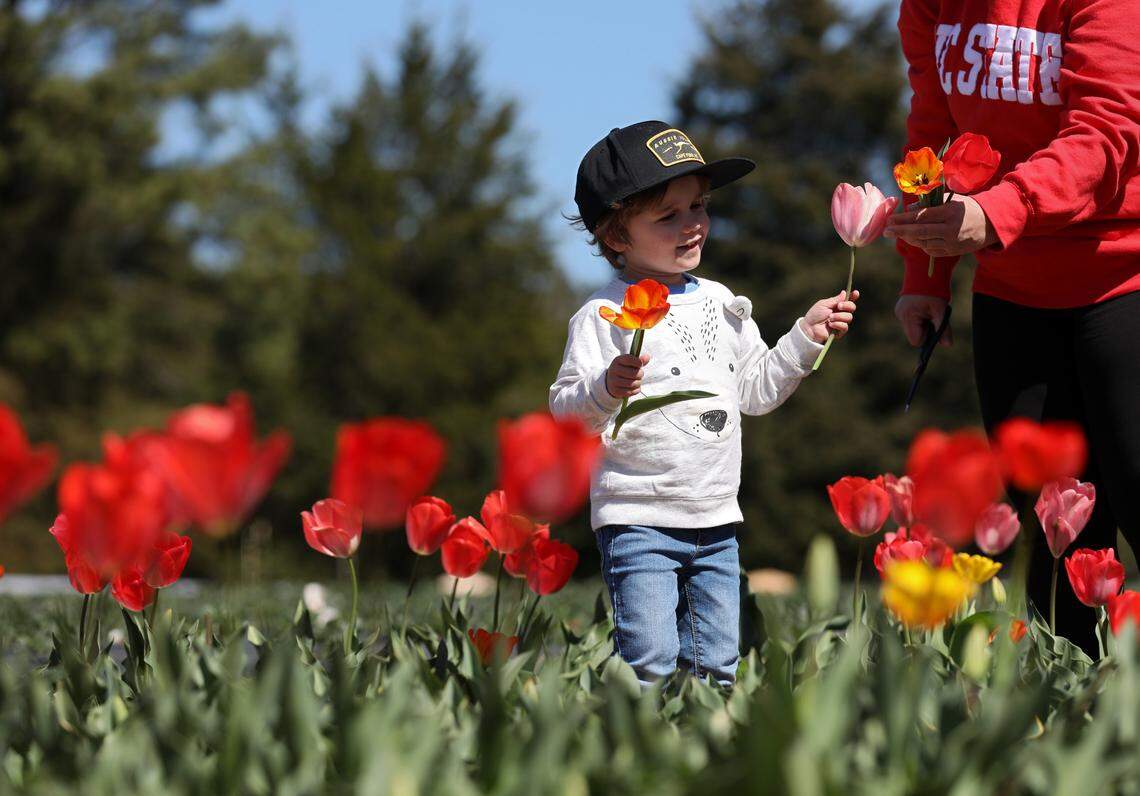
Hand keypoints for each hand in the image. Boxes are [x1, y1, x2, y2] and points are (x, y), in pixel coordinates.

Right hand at [606, 353, 650, 398]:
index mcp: (618, 360)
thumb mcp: (629, 363)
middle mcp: (614, 370)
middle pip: (634, 373)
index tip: (640, 365)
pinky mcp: (615, 391)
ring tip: (637, 381)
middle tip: (640, 374)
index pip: (630, 359)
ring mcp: (613, 381)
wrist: (611, 382)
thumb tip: (648, 357)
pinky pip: (631, 392)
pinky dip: (635, 390)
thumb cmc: (624, 370)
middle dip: (640, 374)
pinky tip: (634, 387)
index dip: (638, 362)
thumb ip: (639, 360)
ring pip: (633, 384)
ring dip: (638, 383)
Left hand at [801, 289, 859, 343]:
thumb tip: (844, 292)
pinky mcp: (840, 331)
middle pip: (852, 307)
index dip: (853, 296)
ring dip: (839, 316)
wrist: (809, 328)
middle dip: (847, 305)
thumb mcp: (824, 304)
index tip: (856, 293)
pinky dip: (838, 324)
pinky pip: (845, 327)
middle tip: (838, 306)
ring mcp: (841, 322)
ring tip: (830, 317)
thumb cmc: (814, 315)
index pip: (848, 300)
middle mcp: (841, 313)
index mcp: (837, 305)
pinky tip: (830, 324)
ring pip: (849, 317)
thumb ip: (835, 300)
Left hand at [883, 194, 997, 256]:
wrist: (991, 224)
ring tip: (898, 234)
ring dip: (908, 238)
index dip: (904, 219)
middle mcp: (950, 229)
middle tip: (885, 231)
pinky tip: (914, 239)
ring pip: (923, 242)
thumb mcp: (952, 200)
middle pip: (919, 232)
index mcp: (949, 213)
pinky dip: (920, 244)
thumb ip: (931, 205)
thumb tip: (909, 209)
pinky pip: (931, 250)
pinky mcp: (952, 252)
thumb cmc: (968, 208)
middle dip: (900, 232)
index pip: (922, 217)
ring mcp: (951, 243)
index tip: (890, 219)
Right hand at [895, 294, 951, 347]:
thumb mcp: (941, 311)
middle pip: (913, 335)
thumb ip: (943, 329)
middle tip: (932, 317)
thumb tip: (948, 345)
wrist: (925, 273)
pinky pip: (910, 321)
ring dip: (921, 324)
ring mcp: (899, 312)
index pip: (916, 340)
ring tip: (927, 311)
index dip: (926, 337)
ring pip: (912, 328)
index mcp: (909, 316)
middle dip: (924, 330)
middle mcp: (901, 316)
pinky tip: (922, 308)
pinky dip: (917, 318)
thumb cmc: (934, 291)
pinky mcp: (900, 309)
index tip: (933, 326)